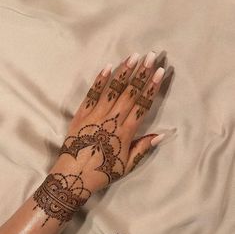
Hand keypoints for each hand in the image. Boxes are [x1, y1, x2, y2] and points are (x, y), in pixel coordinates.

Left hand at [33, 51, 164, 225]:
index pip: (142, 105)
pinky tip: (107, 68)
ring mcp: (95, 115)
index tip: (160, 73)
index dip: (152, 88)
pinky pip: (92, 95)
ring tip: (133, 57)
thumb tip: (162, 135)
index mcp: (125, 132)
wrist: (73, 176)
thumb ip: (143, 148)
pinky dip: (100, 81)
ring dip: (124, 72)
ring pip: (112, 90)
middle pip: (130, 93)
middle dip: (142, 73)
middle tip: (151, 56)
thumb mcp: (126, 165)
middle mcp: (111, 120)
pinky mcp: (81, 114)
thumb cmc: (102, 172)